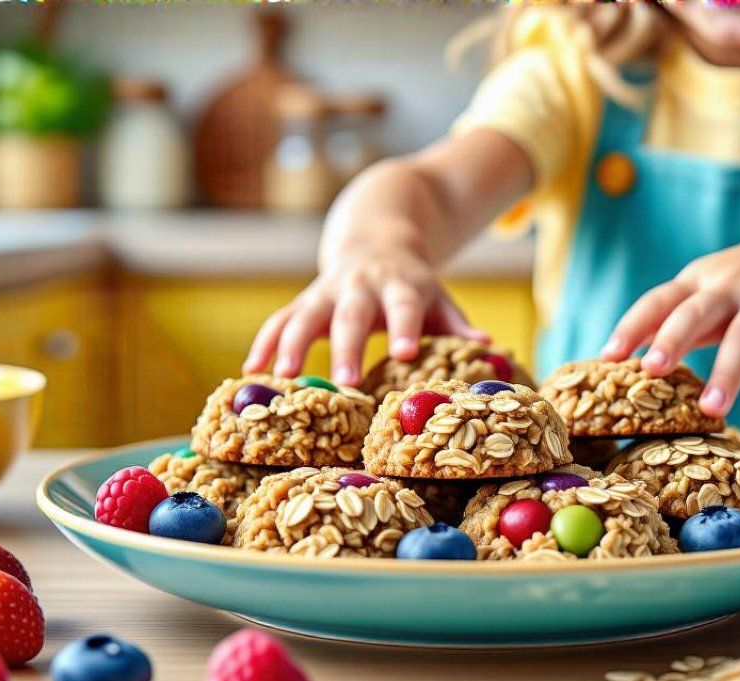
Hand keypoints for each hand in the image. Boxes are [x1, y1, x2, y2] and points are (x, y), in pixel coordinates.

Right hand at [242, 249, 487, 385]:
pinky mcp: (304, 299)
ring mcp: (328, 290)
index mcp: (400, 285)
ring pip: (305, 315)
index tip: (404, 354)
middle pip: (351, 315)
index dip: (403, 328)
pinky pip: (279, 320)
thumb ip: (456, 323)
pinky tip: (252, 371)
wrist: (376, 239)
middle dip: (346, 346)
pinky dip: (264, 343)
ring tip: (284, 376)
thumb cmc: (414, 285)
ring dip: (292, 344)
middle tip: (344, 381)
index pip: (404, 306)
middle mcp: (360, 285)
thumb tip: (486, 345)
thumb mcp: (438, 297)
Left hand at [600, 214, 739, 428]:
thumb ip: (675, 318)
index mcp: (700, 281)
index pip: (658, 301)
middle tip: (653, 370)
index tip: (607, 357)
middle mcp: (731, 285)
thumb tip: (626, 353)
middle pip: (697, 313)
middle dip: (673, 339)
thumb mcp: (712, 290)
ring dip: (729, 374)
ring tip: (712, 412)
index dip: (632, 326)